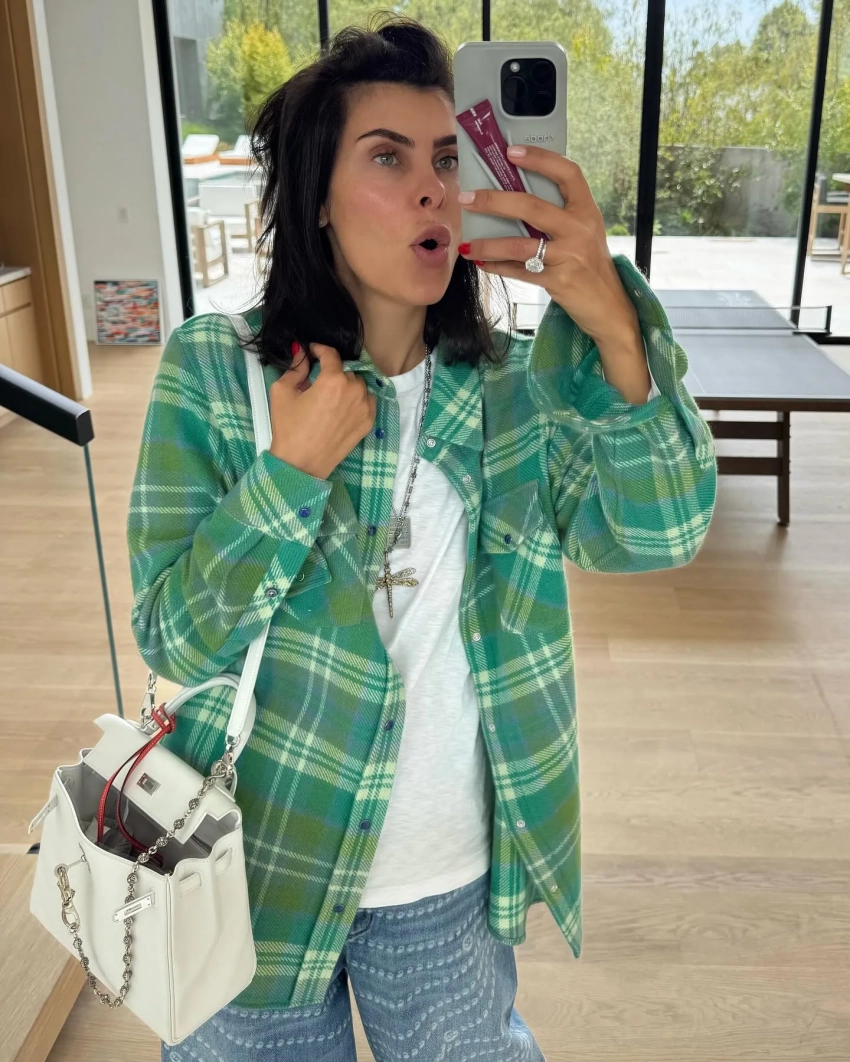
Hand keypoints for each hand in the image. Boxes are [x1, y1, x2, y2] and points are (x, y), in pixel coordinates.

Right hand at [269, 344, 376, 479]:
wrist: (301, 464)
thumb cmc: (289, 428)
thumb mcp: (282, 392)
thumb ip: (295, 368)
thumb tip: (301, 352)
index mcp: (334, 380)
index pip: (331, 354)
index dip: (319, 349)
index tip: (312, 352)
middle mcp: (355, 390)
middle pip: (345, 371)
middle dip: (332, 372)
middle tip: (317, 382)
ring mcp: (365, 407)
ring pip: (358, 385)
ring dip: (346, 386)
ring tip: (331, 397)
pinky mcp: (368, 422)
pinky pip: (366, 401)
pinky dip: (357, 400)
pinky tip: (341, 408)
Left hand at [457, 144, 638, 345]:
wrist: (609, 306)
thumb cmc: (591, 265)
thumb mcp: (584, 233)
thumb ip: (560, 216)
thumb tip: (514, 201)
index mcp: (587, 211)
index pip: (567, 173)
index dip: (540, 159)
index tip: (512, 152)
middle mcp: (579, 229)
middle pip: (531, 207)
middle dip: (494, 201)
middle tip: (467, 199)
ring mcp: (569, 256)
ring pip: (519, 245)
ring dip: (488, 244)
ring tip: (466, 245)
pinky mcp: (558, 281)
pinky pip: (520, 271)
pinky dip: (498, 267)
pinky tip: (482, 263)